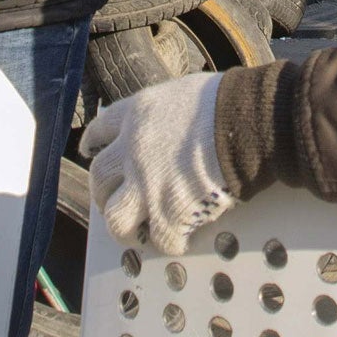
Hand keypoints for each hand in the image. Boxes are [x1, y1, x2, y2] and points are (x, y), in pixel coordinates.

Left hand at [81, 73, 232, 255]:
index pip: (100, 130)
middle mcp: (132, 149)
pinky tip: (181, 239)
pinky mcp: (168, 212)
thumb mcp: (183, 94)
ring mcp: (146, 184)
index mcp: (137, 115)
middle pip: (99, 179)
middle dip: (103, 194)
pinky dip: (169, 242)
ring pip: (115, 218)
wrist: (246, 122)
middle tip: (113, 202)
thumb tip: (170, 127)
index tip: (91, 152)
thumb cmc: (226, 102)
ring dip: (124, 228)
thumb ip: (165, 113)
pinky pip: (160, 238)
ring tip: (137, 233)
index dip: (93, 144)